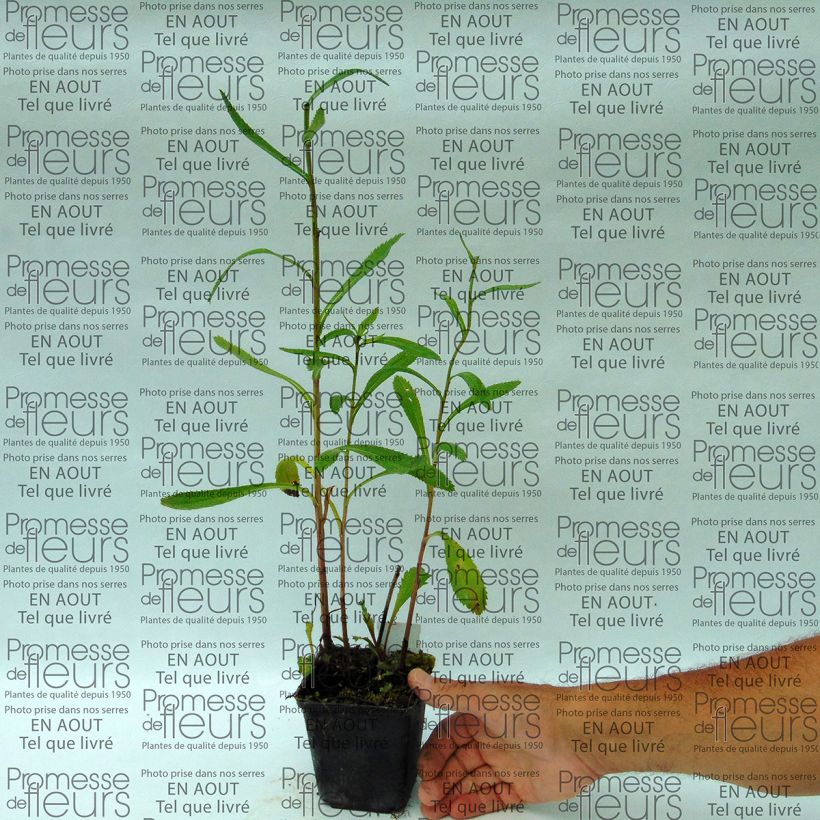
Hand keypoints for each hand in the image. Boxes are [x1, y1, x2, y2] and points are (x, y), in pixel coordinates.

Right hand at [408, 669, 603, 818]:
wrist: (577, 736)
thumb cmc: (532, 710)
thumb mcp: (485, 698)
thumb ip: (449, 692)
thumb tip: (415, 676)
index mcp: (481, 715)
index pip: (448, 737)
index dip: (433, 754)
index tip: (422, 771)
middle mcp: (492, 739)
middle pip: (457, 763)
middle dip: (439, 779)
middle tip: (426, 796)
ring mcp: (506, 764)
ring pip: (471, 782)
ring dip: (450, 795)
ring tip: (432, 811)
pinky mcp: (522, 787)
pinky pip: (492, 797)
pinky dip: (472, 804)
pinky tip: (455, 811)